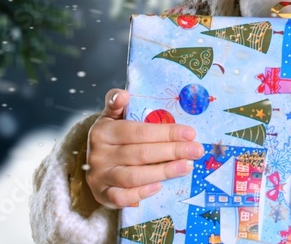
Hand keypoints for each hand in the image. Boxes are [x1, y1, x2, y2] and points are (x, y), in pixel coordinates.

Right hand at [85, 89, 204, 208]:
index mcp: (103, 131)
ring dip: (163, 172)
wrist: (94, 162)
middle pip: (140, 154)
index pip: (138, 131)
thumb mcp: (112, 116)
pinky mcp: (102, 195)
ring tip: (187, 166)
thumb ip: (117, 102)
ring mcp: (99, 177)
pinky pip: (121, 197)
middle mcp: (99, 155)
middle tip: (196, 150)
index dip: (166, 133)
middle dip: (172, 151)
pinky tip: (159, 187)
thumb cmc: (112, 136)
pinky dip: (140, 193)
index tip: (190, 133)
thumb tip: (124, 94)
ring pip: (133, 176)